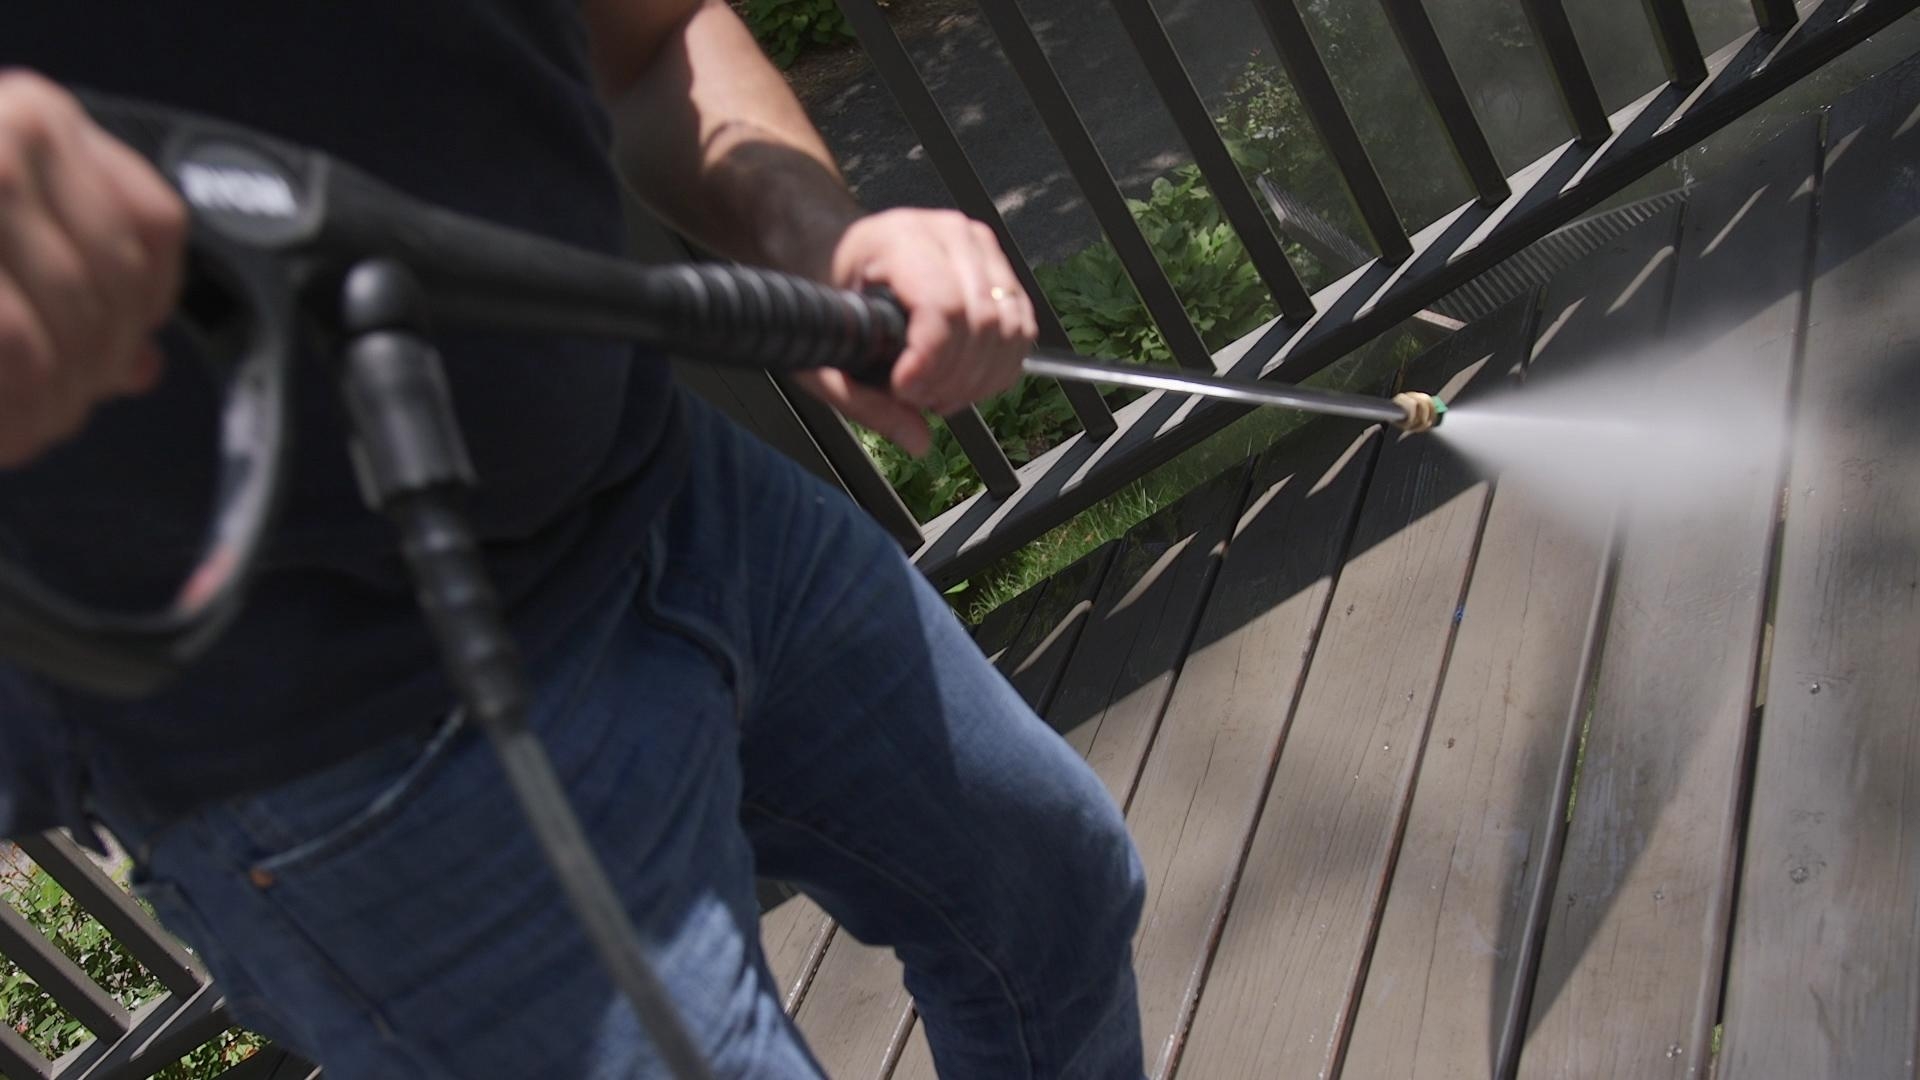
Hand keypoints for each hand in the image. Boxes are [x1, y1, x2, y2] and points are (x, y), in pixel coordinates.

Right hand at [0, 70, 185, 466]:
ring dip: (45, 405)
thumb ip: (63, 276)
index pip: (150, 225)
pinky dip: (10, 414)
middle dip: (90, 372)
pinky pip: (10, 350)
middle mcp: (11, 140)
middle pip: (108, 288)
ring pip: (54, 337)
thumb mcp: (0, 233)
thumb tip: (140, 366)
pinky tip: (0, 437)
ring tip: (22, 432)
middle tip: (57, 415)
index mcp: (38, 117)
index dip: (149, 308)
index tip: (123, 356)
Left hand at [795, 208, 1036, 455]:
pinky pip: (1022, 331)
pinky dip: (999, 370)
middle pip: (983, 324)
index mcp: (900, 239)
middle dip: (953, 379)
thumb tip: (917, 441)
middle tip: (917, 399)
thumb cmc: (824, 289)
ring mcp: (980, 250)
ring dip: (978, 380)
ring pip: (1010, 330)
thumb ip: (861, 398)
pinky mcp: (1000, 270)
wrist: (833, 251)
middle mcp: (950, 235)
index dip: (931, 362)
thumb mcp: (823, 344)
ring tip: (937, 392)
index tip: (904, 390)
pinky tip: (962, 381)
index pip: (943, 307)